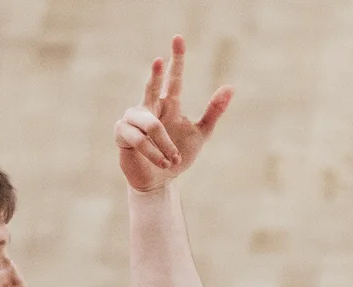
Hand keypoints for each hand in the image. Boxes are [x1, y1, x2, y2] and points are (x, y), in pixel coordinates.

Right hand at [115, 36, 233, 193]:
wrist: (160, 182)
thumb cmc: (177, 157)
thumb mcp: (202, 134)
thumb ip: (213, 111)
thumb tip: (231, 87)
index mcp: (169, 104)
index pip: (174, 78)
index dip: (176, 59)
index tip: (179, 39)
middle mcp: (150, 107)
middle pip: (152, 86)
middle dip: (155, 74)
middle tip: (159, 60)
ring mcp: (133, 120)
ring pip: (150, 124)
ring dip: (164, 143)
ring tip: (173, 160)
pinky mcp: (122, 134)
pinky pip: (139, 139)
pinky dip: (153, 152)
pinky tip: (163, 163)